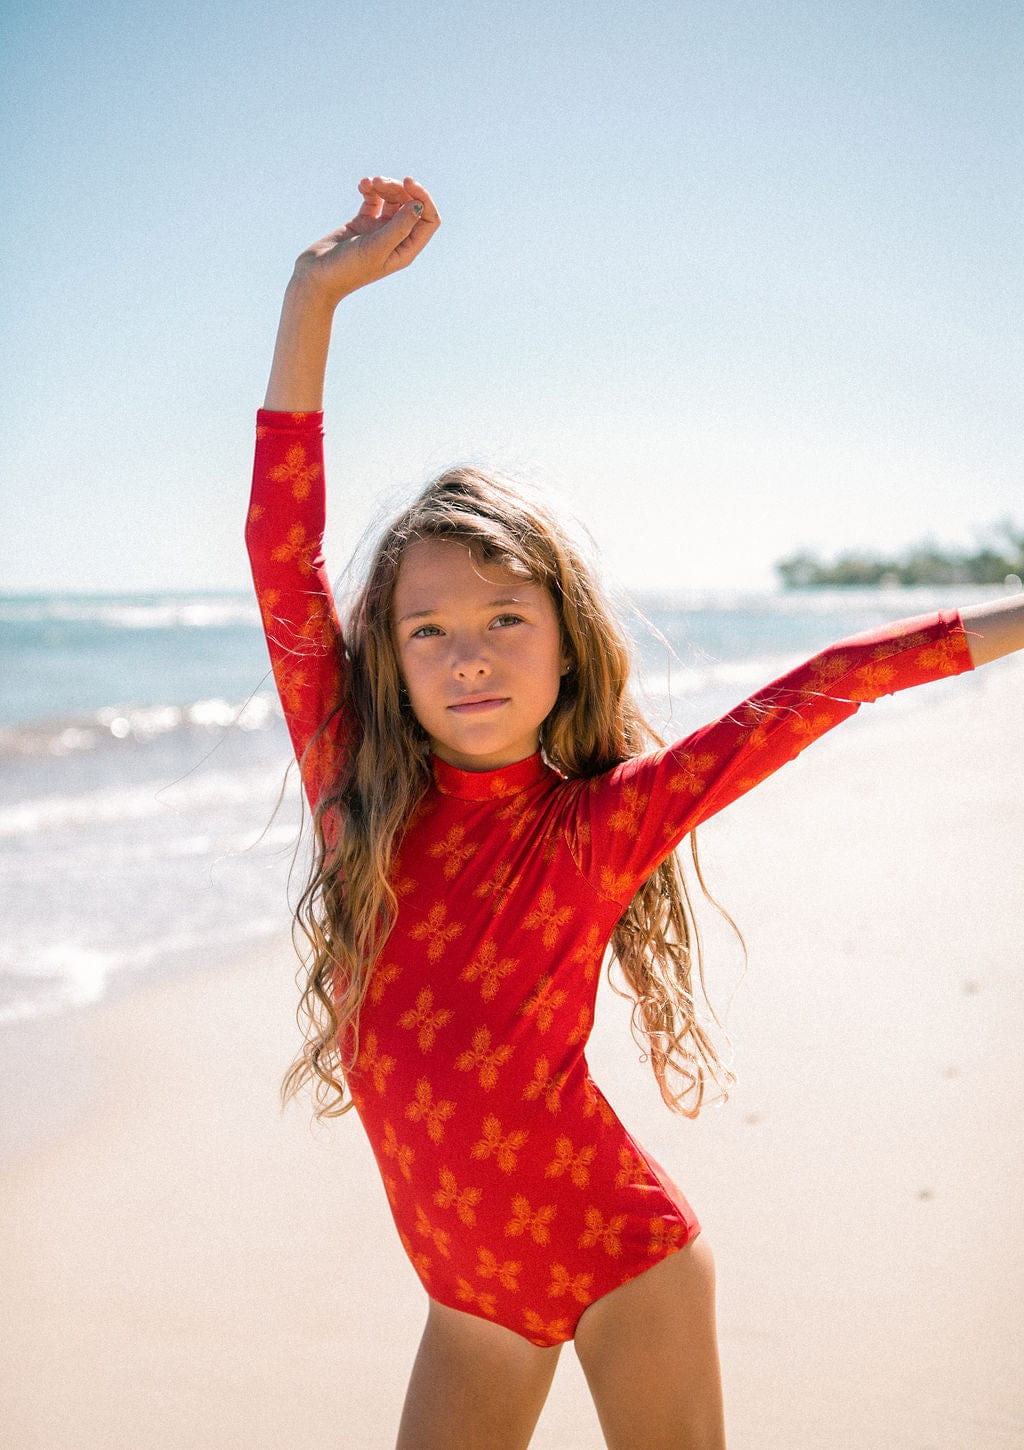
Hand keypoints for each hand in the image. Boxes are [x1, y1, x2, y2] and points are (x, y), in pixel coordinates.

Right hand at [290, 175, 439, 305]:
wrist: (316, 277)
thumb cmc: (347, 269)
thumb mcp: (376, 248)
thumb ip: (399, 227)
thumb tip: (418, 205)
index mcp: (405, 250)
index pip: (428, 221)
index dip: (423, 198)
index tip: (408, 182)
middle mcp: (395, 240)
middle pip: (410, 205)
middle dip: (399, 188)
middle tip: (380, 182)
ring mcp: (379, 231)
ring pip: (392, 200)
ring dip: (384, 186)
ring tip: (369, 182)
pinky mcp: (362, 224)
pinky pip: (373, 200)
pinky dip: (370, 190)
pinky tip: (362, 185)